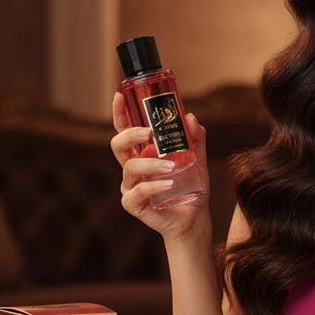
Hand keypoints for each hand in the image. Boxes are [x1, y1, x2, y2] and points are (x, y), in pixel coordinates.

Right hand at [110, 92, 209, 239]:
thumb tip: (190, 117)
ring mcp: (131, 186)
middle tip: (148, 131)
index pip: (125, 130)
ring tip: (172, 166)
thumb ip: (196, 138)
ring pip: (129, 168)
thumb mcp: (197, 159)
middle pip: (117, 145)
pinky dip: (153, 186)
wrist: (195, 218)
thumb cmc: (191, 188)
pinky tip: (168, 184)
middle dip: (129, 134)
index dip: (120, 113)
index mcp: (143, 153)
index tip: (120, 96)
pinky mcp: (134, 204)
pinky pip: (137, 192)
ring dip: (150, 164)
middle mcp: (133, 168)